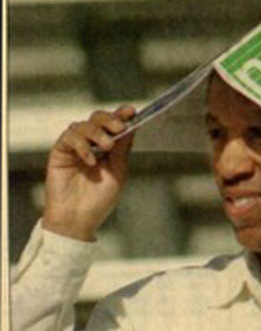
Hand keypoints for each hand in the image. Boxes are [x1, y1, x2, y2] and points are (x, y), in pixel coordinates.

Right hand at [43, 106, 135, 241]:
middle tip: (120, 127)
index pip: (114, 125)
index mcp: (107, 148)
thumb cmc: (99, 200)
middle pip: (97, 119)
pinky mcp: (60, 152)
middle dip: (110, 119)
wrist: (79, 219)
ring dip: (97, 133)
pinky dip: (82, 146)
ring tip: (108, 146)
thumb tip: (131, 127)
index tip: (132, 111)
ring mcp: (74, 147)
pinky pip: (69, 138)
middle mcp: (90, 144)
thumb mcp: (118, 172)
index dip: (122, 115)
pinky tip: (90, 160)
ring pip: (83, 125)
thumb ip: (122, 149)